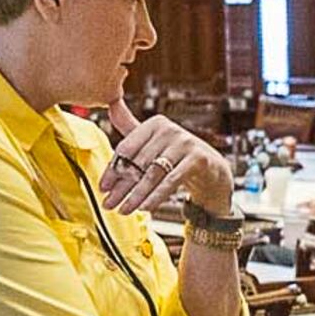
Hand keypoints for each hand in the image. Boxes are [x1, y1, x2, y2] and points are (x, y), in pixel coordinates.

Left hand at [100, 112, 232, 217]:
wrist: (211, 169)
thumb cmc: (177, 156)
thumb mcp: (154, 141)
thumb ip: (131, 126)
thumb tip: (111, 106)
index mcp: (155, 123)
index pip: (127, 149)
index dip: (112, 170)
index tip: (103, 188)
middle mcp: (170, 129)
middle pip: (138, 163)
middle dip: (122, 187)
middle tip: (109, 204)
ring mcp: (185, 143)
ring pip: (152, 174)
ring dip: (136, 195)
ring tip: (124, 210)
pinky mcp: (198, 160)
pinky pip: (171, 181)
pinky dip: (156, 197)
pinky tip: (145, 207)